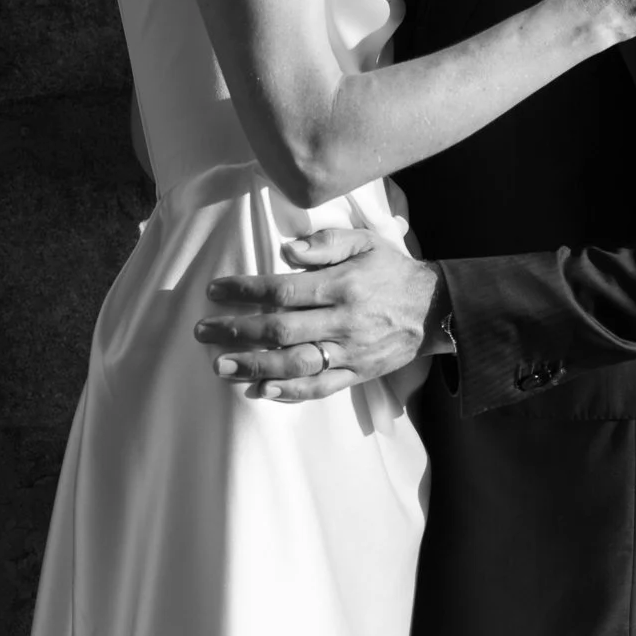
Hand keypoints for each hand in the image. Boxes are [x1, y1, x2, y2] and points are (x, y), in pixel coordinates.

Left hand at [193, 228, 447, 402]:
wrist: (433, 309)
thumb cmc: (390, 269)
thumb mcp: (365, 241)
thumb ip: (327, 242)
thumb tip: (288, 248)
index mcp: (341, 286)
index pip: (283, 290)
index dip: (246, 290)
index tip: (215, 290)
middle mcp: (343, 322)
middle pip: (281, 330)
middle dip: (238, 331)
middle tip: (202, 331)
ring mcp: (349, 353)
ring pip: (296, 365)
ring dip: (254, 367)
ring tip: (220, 366)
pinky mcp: (356, 374)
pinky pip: (319, 388)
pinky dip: (289, 393)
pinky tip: (261, 391)